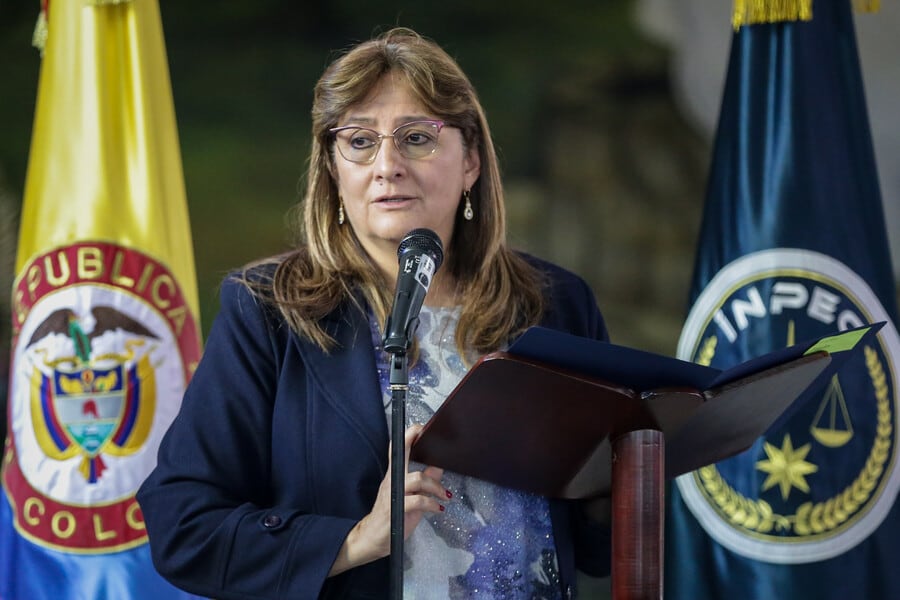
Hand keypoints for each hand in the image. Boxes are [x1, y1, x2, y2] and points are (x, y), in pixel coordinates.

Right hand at [329, 425, 448, 575]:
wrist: (372, 539)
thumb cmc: (391, 517)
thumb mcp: (410, 497)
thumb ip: (424, 482)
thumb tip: (438, 468)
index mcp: (394, 475)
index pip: (398, 449)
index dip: (408, 436)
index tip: (421, 427)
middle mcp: (392, 480)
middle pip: (403, 454)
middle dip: (419, 445)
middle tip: (439, 451)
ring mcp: (393, 494)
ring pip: (417, 478)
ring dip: (437, 487)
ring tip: (445, 496)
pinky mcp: (397, 509)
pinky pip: (419, 501)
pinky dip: (432, 504)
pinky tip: (438, 509)